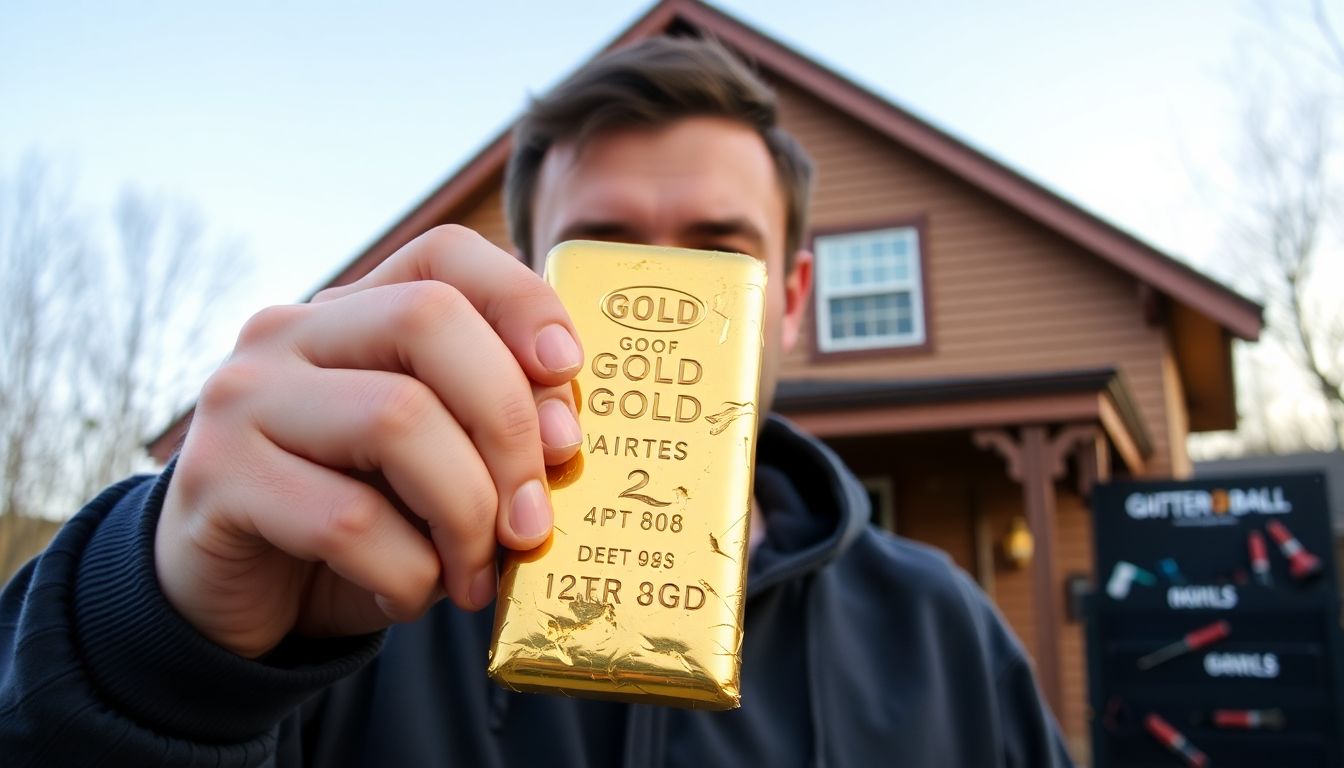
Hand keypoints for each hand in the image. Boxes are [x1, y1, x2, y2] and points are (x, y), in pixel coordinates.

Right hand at [155, 225, 582, 657]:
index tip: (567, 371)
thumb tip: (561, 437)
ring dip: (465, 514)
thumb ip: (484, 432)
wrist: (236, 598)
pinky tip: (406, 597)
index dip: (520, 300)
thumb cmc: (356, 520)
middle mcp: (289, 333)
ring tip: (476, 574)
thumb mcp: (430, 464)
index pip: (444, 255)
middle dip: (508, 425)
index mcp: (352, 313)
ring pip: (397, 418)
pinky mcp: (215, 477)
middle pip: (430, 321)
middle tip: (533, 518)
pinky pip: (348, 520)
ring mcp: (244, 397)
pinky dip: (407, 575)